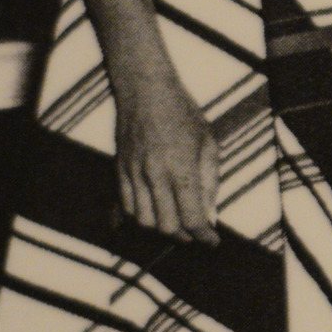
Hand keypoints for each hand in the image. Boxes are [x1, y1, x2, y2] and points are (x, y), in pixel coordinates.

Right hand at [111, 66, 222, 244]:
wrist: (145, 90)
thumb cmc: (182, 112)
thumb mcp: (208, 143)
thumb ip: (210, 182)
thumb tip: (210, 215)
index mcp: (180, 168)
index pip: (191, 218)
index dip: (204, 236)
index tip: (212, 241)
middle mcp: (154, 174)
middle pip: (166, 226)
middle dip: (185, 236)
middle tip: (196, 232)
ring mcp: (133, 174)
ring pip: (143, 221)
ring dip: (162, 228)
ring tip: (177, 223)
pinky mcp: (119, 170)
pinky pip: (126, 206)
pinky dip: (141, 217)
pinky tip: (156, 212)